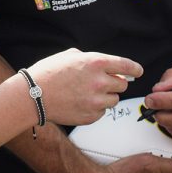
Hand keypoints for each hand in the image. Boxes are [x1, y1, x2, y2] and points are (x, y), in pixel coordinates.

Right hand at [28, 49, 142, 126]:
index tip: (138, 71)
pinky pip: (102, 112)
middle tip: (101, 83)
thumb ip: (91, 59)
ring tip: (87, 94)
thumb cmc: (49, 73)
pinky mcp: (91, 116)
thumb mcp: (70, 55)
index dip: (135, 69)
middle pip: (122, 85)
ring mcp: (96, 101)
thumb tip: (104, 65)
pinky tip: (80, 103)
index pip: (127, 66)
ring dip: (105, 97)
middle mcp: (100, 82)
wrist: (33, 95)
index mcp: (96, 63)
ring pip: (114, 100)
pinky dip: (95, 109)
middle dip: (115, 83)